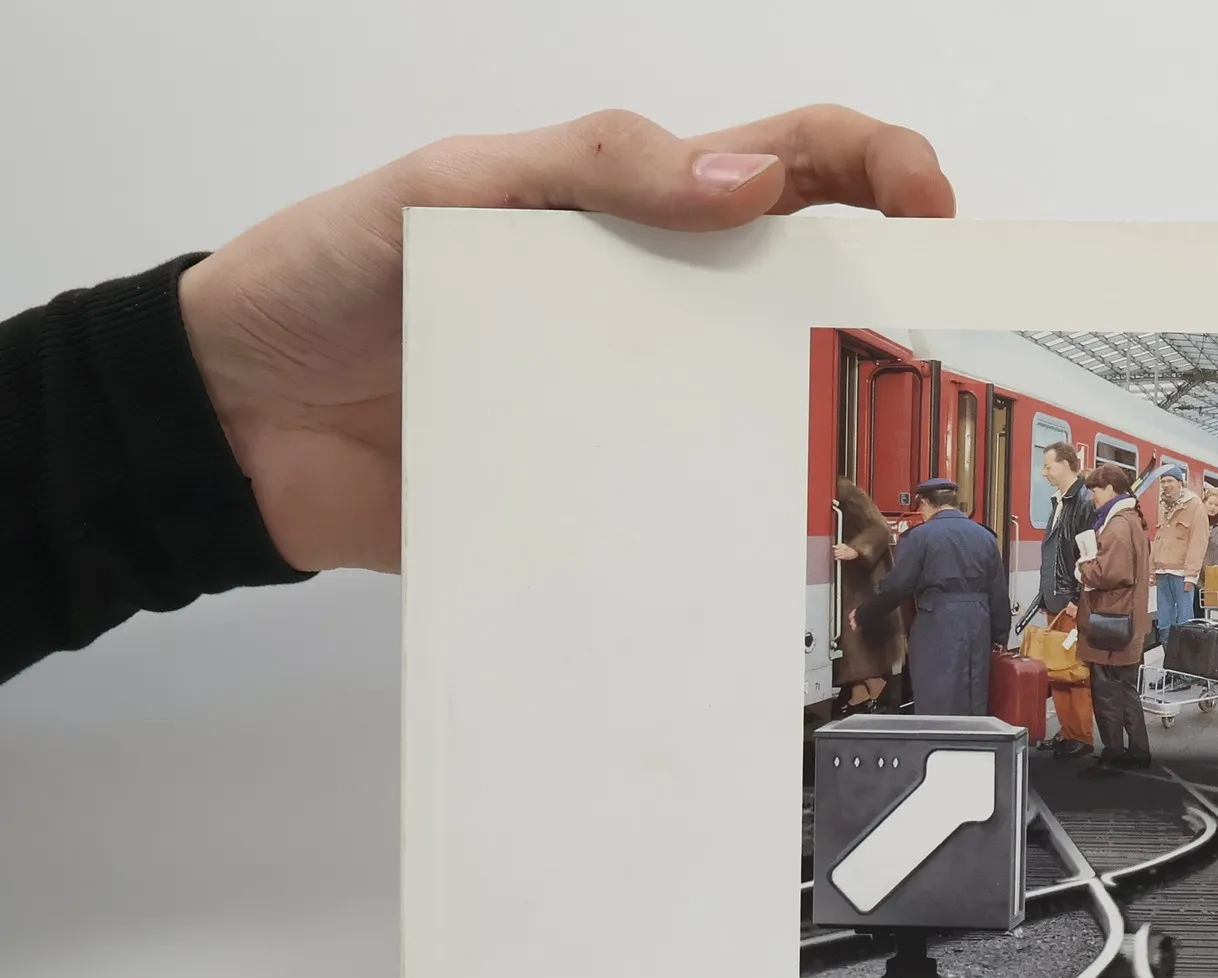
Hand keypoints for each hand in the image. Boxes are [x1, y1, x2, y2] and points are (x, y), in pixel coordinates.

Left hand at [177, 106, 953, 572]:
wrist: (238, 422)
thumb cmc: (331, 275)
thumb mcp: (455, 188)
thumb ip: (593, 172)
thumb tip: (747, 186)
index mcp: (624, 208)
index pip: (779, 162)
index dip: (869, 163)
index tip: (928, 203)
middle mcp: (647, 308)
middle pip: (796, 289)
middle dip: (886, 296)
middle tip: (942, 328)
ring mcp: (629, 406)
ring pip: (755, 408)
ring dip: (817, 420)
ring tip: (872, 446)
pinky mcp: (601, 493)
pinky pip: (681, 506)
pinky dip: (726, 520)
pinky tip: (766, 538)